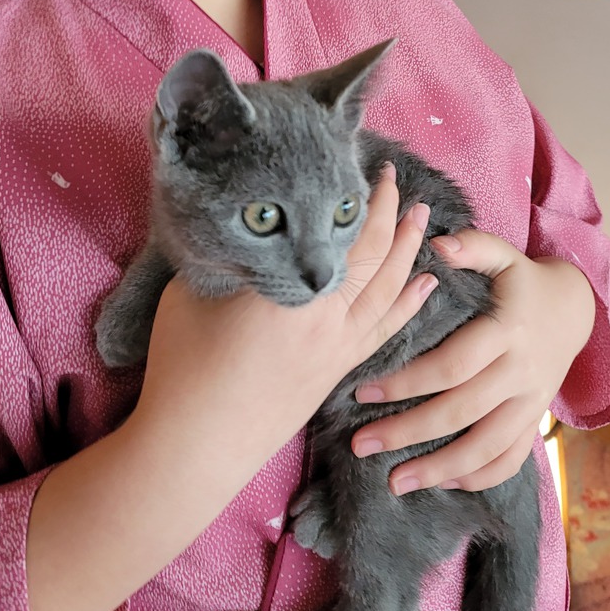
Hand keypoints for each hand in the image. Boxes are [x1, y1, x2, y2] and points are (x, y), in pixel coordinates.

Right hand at [133, 165, 437, 470]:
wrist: (196, 447)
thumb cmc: (184, 366)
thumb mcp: (193, 289)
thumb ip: (228, 253)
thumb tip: (246, 226)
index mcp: (294, 290)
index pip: (338, 231)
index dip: (355, 195)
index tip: (361, 163)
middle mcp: (327, 316)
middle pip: (372, 254)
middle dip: (389, 212)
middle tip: (397, 176)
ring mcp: (337, 347)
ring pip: (388, 290)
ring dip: (409, 250)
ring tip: (424, 215)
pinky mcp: (337, 372)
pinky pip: (385, 329)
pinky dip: (409, 302)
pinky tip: (425, 284)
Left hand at [349, 231, 595, 492]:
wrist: (576, 309)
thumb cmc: (524, 280)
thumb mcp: (504, 254)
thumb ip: (473, 247)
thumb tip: (437, 244)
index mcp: (506, 332)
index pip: (453, 365)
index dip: (408, 382)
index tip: (364, 392)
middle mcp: (521, 372)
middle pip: (461, 412)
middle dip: (408, 432)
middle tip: (361, 444)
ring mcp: (532, 402)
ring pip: (486, 447)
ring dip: (438, 469)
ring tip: (393, 483)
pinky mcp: (536, 419)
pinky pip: (511, 459)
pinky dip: (478, 477)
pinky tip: (441, 483)